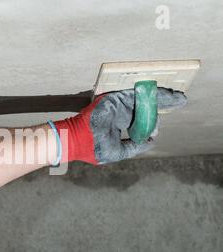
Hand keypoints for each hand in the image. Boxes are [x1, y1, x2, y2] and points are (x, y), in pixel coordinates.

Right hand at [53, 87, 186, 164]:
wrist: (77, 140)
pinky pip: (138, 95)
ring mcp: (118, 105)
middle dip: (163, 104)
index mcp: (120, 124)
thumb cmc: (94, 148)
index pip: (141, 121)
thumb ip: (134, 146)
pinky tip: (170, 96)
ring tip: (180, 98)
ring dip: (163, 98)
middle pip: (145, 108)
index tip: (163, 122)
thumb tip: (151, 140)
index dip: (153, 121)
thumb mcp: (118, 151)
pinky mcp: (117, 99)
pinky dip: (154, 95)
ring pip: (144, 100)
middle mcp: (121, 113)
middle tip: (179, 101)